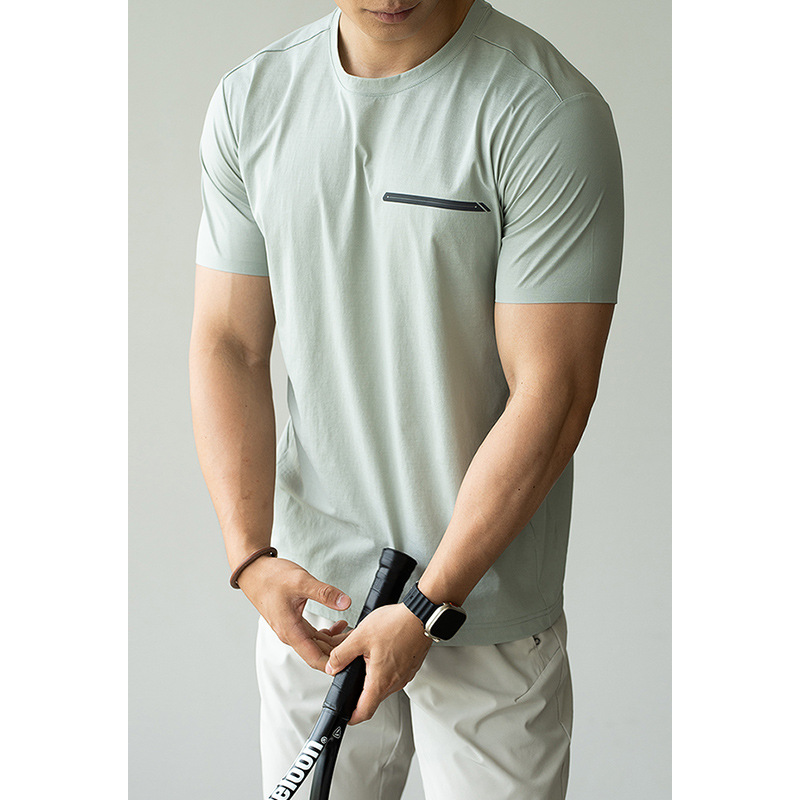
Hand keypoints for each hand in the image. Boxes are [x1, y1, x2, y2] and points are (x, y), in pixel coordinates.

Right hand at [237, 556, 351, 670]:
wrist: (254, 571)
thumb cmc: (271, 577)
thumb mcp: (301, 582)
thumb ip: (325, 593)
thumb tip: (346, 603)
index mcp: (290, 631)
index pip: (315, 658)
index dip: (333, 665)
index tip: (350, 664)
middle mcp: (290, 634)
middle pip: (318, 652)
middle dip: (339, 651)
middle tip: (360, 642)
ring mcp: (291, 629)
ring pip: (317, 643)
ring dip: (335, 641)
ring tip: (354, 632)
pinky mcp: (293, 622)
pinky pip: (313, 634)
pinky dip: (327, 632)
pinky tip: (339, 624)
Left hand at [325, 603, 431, 724]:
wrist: (422, 614)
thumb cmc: (397, 624)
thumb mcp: (361, 636)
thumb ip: (342, 654)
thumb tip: (332, 666)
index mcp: (381, 681)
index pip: (364, 712)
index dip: (352, 717)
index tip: (346, 717)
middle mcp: (395, 682)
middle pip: (373, 697)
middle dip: (360, 689)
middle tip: (351, 674)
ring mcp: (405, 675)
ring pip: (384, 684)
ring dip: (372, 675)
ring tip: (365, 657)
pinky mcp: (410, 666)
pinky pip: (394, 674)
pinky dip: (384, 667)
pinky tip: (380, 650)